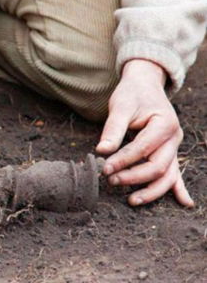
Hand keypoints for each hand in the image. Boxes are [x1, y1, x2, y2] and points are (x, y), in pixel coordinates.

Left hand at [96, 60, 193, 206]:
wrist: (145, 85)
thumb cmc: (132, 95)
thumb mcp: (120, 107)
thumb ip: (113, 129)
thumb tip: (102, 151)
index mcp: (164, 124)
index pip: (143, 149)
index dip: (123, 160)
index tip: (104, 167)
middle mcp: (174, 138)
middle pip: (157, 166)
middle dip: (133, 177)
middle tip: (110, 180)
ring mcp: (174, 147)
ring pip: (168, 175)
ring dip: (151, 190)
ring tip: (131, 200)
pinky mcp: (169, 152)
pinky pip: (175, 173)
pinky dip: (178, 188)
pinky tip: (185, 203)